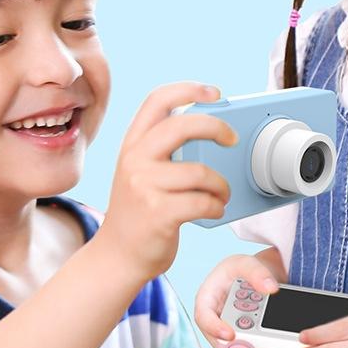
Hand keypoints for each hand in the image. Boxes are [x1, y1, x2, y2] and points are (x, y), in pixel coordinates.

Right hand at [99, 82, 235, 283]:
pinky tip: (213, 210)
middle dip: (216, 128)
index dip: (188, 89)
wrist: (116, 257)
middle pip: (182, 126)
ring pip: (200, 172)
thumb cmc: (138, 213)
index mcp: (132, 144)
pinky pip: (203, 202)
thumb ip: (159, 148)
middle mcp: (135, 159)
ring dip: (221, 185)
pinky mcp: (158, 213)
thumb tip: (204, 126)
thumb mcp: (139, 170)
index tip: (215, 93)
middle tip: (231, 139)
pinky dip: (216, 206)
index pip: (158, 101)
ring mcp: (144, 186)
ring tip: (221, 194)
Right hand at [194, 253, 280, 343]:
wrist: (258, 278)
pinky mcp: (241, 337)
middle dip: (238, 340)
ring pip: (236, 344)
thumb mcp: (246, 264)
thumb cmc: (243, 270)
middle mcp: (215, 317)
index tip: (230, 335)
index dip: (213, 328)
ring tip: (267, 331)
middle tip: (256, 337)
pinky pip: (249, 345)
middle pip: (220, 337)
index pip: (203, 316)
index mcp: (207, 297)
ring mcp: (228, 328)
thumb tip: (270, 288)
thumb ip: (257, 272)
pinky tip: (272, 334)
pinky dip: (260, 342)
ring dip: (251, 343)